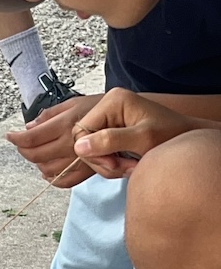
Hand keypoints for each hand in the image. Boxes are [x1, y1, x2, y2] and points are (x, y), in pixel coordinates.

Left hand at [6, 95, 99, 186]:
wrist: (129, 119)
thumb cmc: (103, 108)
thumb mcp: (75, 102)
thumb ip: (50, 115)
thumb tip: (29, 126)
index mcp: (66, 125)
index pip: (32, 139)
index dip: (16, 139)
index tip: (10, 136)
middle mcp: (71, 144)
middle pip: (36, 156)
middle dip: (24, 150)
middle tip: (21, 143)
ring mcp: (80, 159)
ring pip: (48, 170)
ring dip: (37, 163)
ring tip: (36, 153)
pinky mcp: (88, 170)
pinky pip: (65, 181)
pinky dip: (53, 179)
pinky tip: (48, 171)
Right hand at [71, 89, 196, 178]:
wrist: (187, 139)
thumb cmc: (172, 135)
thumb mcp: (143, 139)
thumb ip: (111, 141)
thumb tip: (81, 146)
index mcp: (113, 101)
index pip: (81, 131)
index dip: (93, 152)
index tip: (113, 163)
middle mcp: (108, 107)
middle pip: (84, 142)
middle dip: (104, 160)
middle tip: (126, 167)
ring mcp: (110, 119)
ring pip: (91, 150)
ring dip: (110, 165)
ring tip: (131, 166)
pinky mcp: (113, 131)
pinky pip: (101, 152)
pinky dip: (113, 164)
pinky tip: (129, 164)